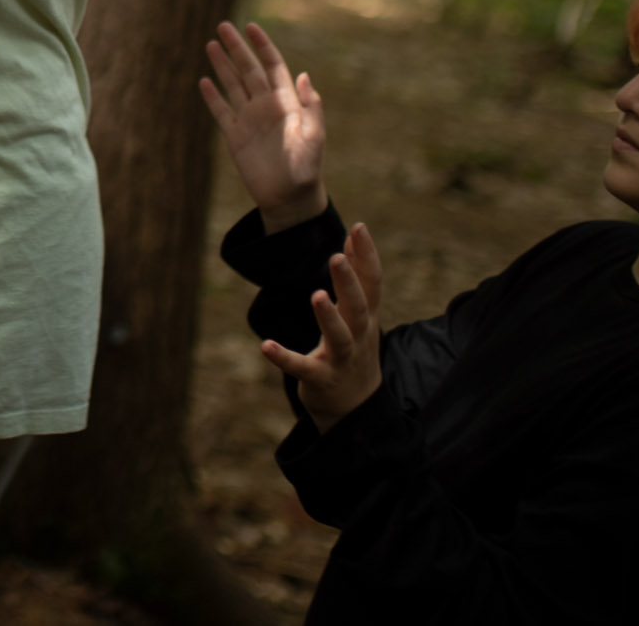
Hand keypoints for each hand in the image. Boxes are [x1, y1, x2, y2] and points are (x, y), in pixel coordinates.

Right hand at [199, 21, 328, 231]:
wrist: (290, 198)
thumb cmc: (307, 168)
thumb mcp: (315, 136)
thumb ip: (311, 107)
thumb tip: (303, 75)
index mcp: (286, 102)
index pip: (272, 66)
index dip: (262, 46)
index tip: (251, 27)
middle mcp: (266, 106)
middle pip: (248, 70)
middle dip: (236, 48)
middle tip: (223, 25)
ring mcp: (249, 120)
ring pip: (232, 85)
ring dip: (222, 66)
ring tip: (210, 44)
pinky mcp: (235, 137)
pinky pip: (221, 112)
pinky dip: (212, 97)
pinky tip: (204, 81)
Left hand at [263, 222, 385, 433]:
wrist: (357, 409)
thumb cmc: (356, 351)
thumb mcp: (361, 315)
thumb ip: (357, 278)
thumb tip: (354, 237)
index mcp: (367, 318)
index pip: (373, 284)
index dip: (367, 256)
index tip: (359, 227)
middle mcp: (359, 337)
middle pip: (358, 307)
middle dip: (349, 282)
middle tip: (336, 256)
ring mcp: (341, 360)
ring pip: (339, 337)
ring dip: (328, 317)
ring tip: (316, 295)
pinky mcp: (320, 379)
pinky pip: (302, 368)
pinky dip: (285, 358)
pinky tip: (266, 346)